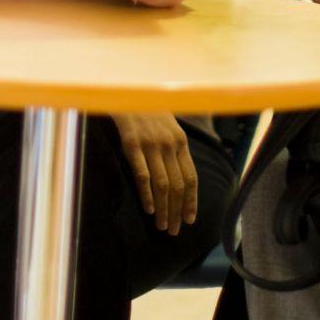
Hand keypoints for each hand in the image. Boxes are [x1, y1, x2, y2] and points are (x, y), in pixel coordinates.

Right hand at [112, 111, 197, 235]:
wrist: (127, 89)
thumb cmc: (148, 109)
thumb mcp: (168, 125)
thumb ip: (175, 147)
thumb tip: (180, 175)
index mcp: (180, 142)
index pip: (191, 177)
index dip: (191, 201)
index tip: (190, 220)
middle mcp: (169, 144)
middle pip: (178, 185)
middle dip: (178, 211)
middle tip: (174, 230)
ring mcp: (151, 144)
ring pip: (162, 184)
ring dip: (164, 208)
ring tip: (162, 226)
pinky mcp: (132, 143)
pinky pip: (142, 174)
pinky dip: (147, 194)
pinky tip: (149, 209)